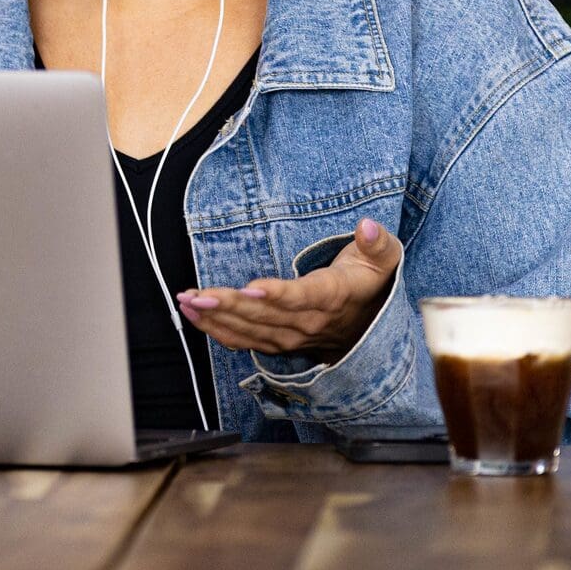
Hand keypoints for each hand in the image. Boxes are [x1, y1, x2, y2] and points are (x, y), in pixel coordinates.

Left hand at [175, 217, 404, 359]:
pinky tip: (194, 318)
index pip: (303, 298)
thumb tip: (367, 226)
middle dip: (228, 306)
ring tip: (186, 302)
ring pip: (251, 331)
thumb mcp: (384, 259)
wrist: (372, 326)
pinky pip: (246, 341)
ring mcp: (292, 336)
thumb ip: (377, 243)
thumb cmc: (371, 282)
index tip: (250, 288)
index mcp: (332, 297)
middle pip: (266, 316)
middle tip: (196, 295)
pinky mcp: (279, 343)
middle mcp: (309, 322)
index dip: (277, 295)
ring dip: (216, 318)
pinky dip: (219, 331)